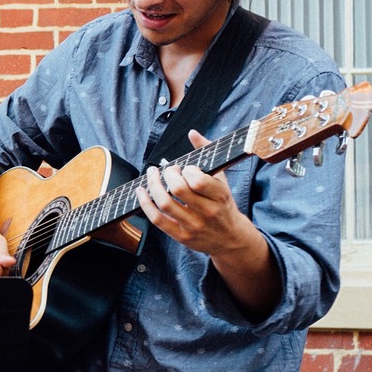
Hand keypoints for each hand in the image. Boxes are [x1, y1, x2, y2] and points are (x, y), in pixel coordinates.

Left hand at [136, 128, 249, 258]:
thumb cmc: (223, 203)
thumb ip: (208, 153)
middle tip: (167, 170)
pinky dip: (145, 204)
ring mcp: (194, 226)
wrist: (230, 238)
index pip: (198, 181)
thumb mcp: (221, 178)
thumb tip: (192, 133)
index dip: (187, 170)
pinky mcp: (181, 236)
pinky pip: (158, 220)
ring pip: (165, 204)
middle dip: (168, 175)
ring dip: (153, 186)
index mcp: (220, 196)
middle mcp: (208, 212)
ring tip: (151, 175)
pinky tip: (141, 191)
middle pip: (179, 190)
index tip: (185, 168)